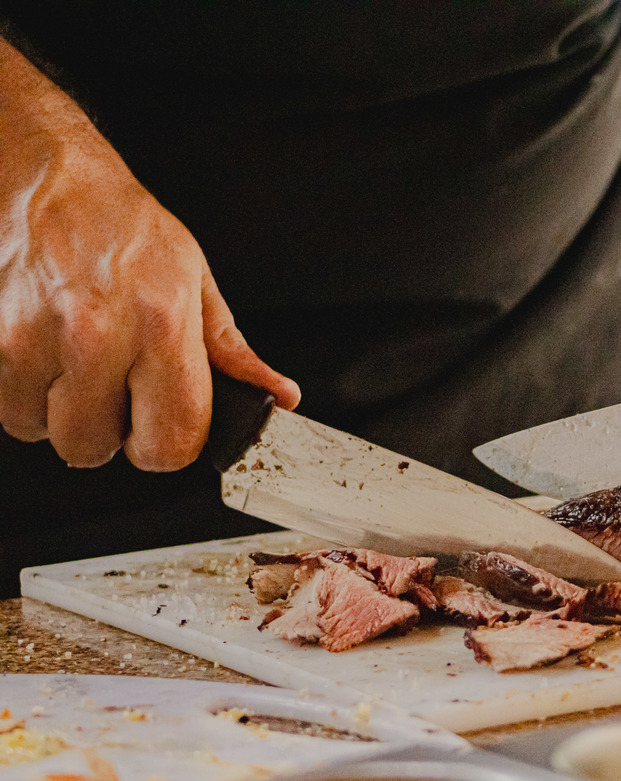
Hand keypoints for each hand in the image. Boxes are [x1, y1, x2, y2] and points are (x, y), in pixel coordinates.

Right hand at [0, 62, 299, 468]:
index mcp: (161, 323)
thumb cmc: (122, 226)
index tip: (162, 425)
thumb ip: (233, 353)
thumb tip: (279, 396)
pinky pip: (5, 407)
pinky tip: (43, 350)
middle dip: (106, 429)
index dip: (167, 445)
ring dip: (58, 410)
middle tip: (112, 386)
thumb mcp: (196, 281)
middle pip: (96, 448)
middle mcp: (96, 333)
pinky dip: (21, 392)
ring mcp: (32, 336)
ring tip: (74, 359)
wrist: (48, 176)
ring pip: (43, 431)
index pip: (172, 441)